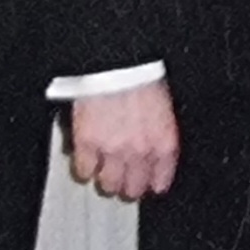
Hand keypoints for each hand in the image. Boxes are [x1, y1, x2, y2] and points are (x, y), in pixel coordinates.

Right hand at [70, 81, 179, 198]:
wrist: (118, 62)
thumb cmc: (142, 76)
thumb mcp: (164, 107)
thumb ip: (159, 133)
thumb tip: (153, 151)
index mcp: (164, 142)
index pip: (161, 179)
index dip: (153, 184)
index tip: (149, 186)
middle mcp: (140, 152)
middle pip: (133, 187)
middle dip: (128, 186)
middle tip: (123, 180)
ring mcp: (112, 150)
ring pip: (108, 184)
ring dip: (106, 180)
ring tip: (104, 173)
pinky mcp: (87, 144)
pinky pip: (85, 171)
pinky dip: (85, 169)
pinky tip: (87, 162)